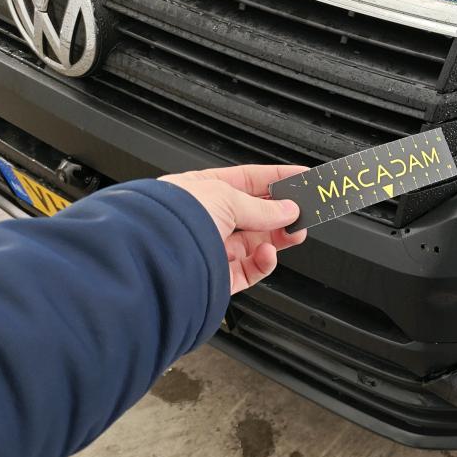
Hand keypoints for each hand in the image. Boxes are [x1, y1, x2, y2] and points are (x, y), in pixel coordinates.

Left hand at [160, 165, 307, 293]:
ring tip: (296, 233)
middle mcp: (204, 220)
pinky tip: (268, 253)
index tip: (301, 178)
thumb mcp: (225, 197)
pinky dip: (264, 262)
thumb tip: (288, 210)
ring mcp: (211, 250)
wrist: (152, 257)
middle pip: (254, 215)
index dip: (276, 179)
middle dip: (282, 213)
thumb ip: (262, 207)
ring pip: (256, 243)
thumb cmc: (174, 218)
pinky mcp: (217, 278)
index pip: (246, 181)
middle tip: (304, 211)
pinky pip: (250, 270)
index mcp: (200, 191)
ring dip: (279, 237)